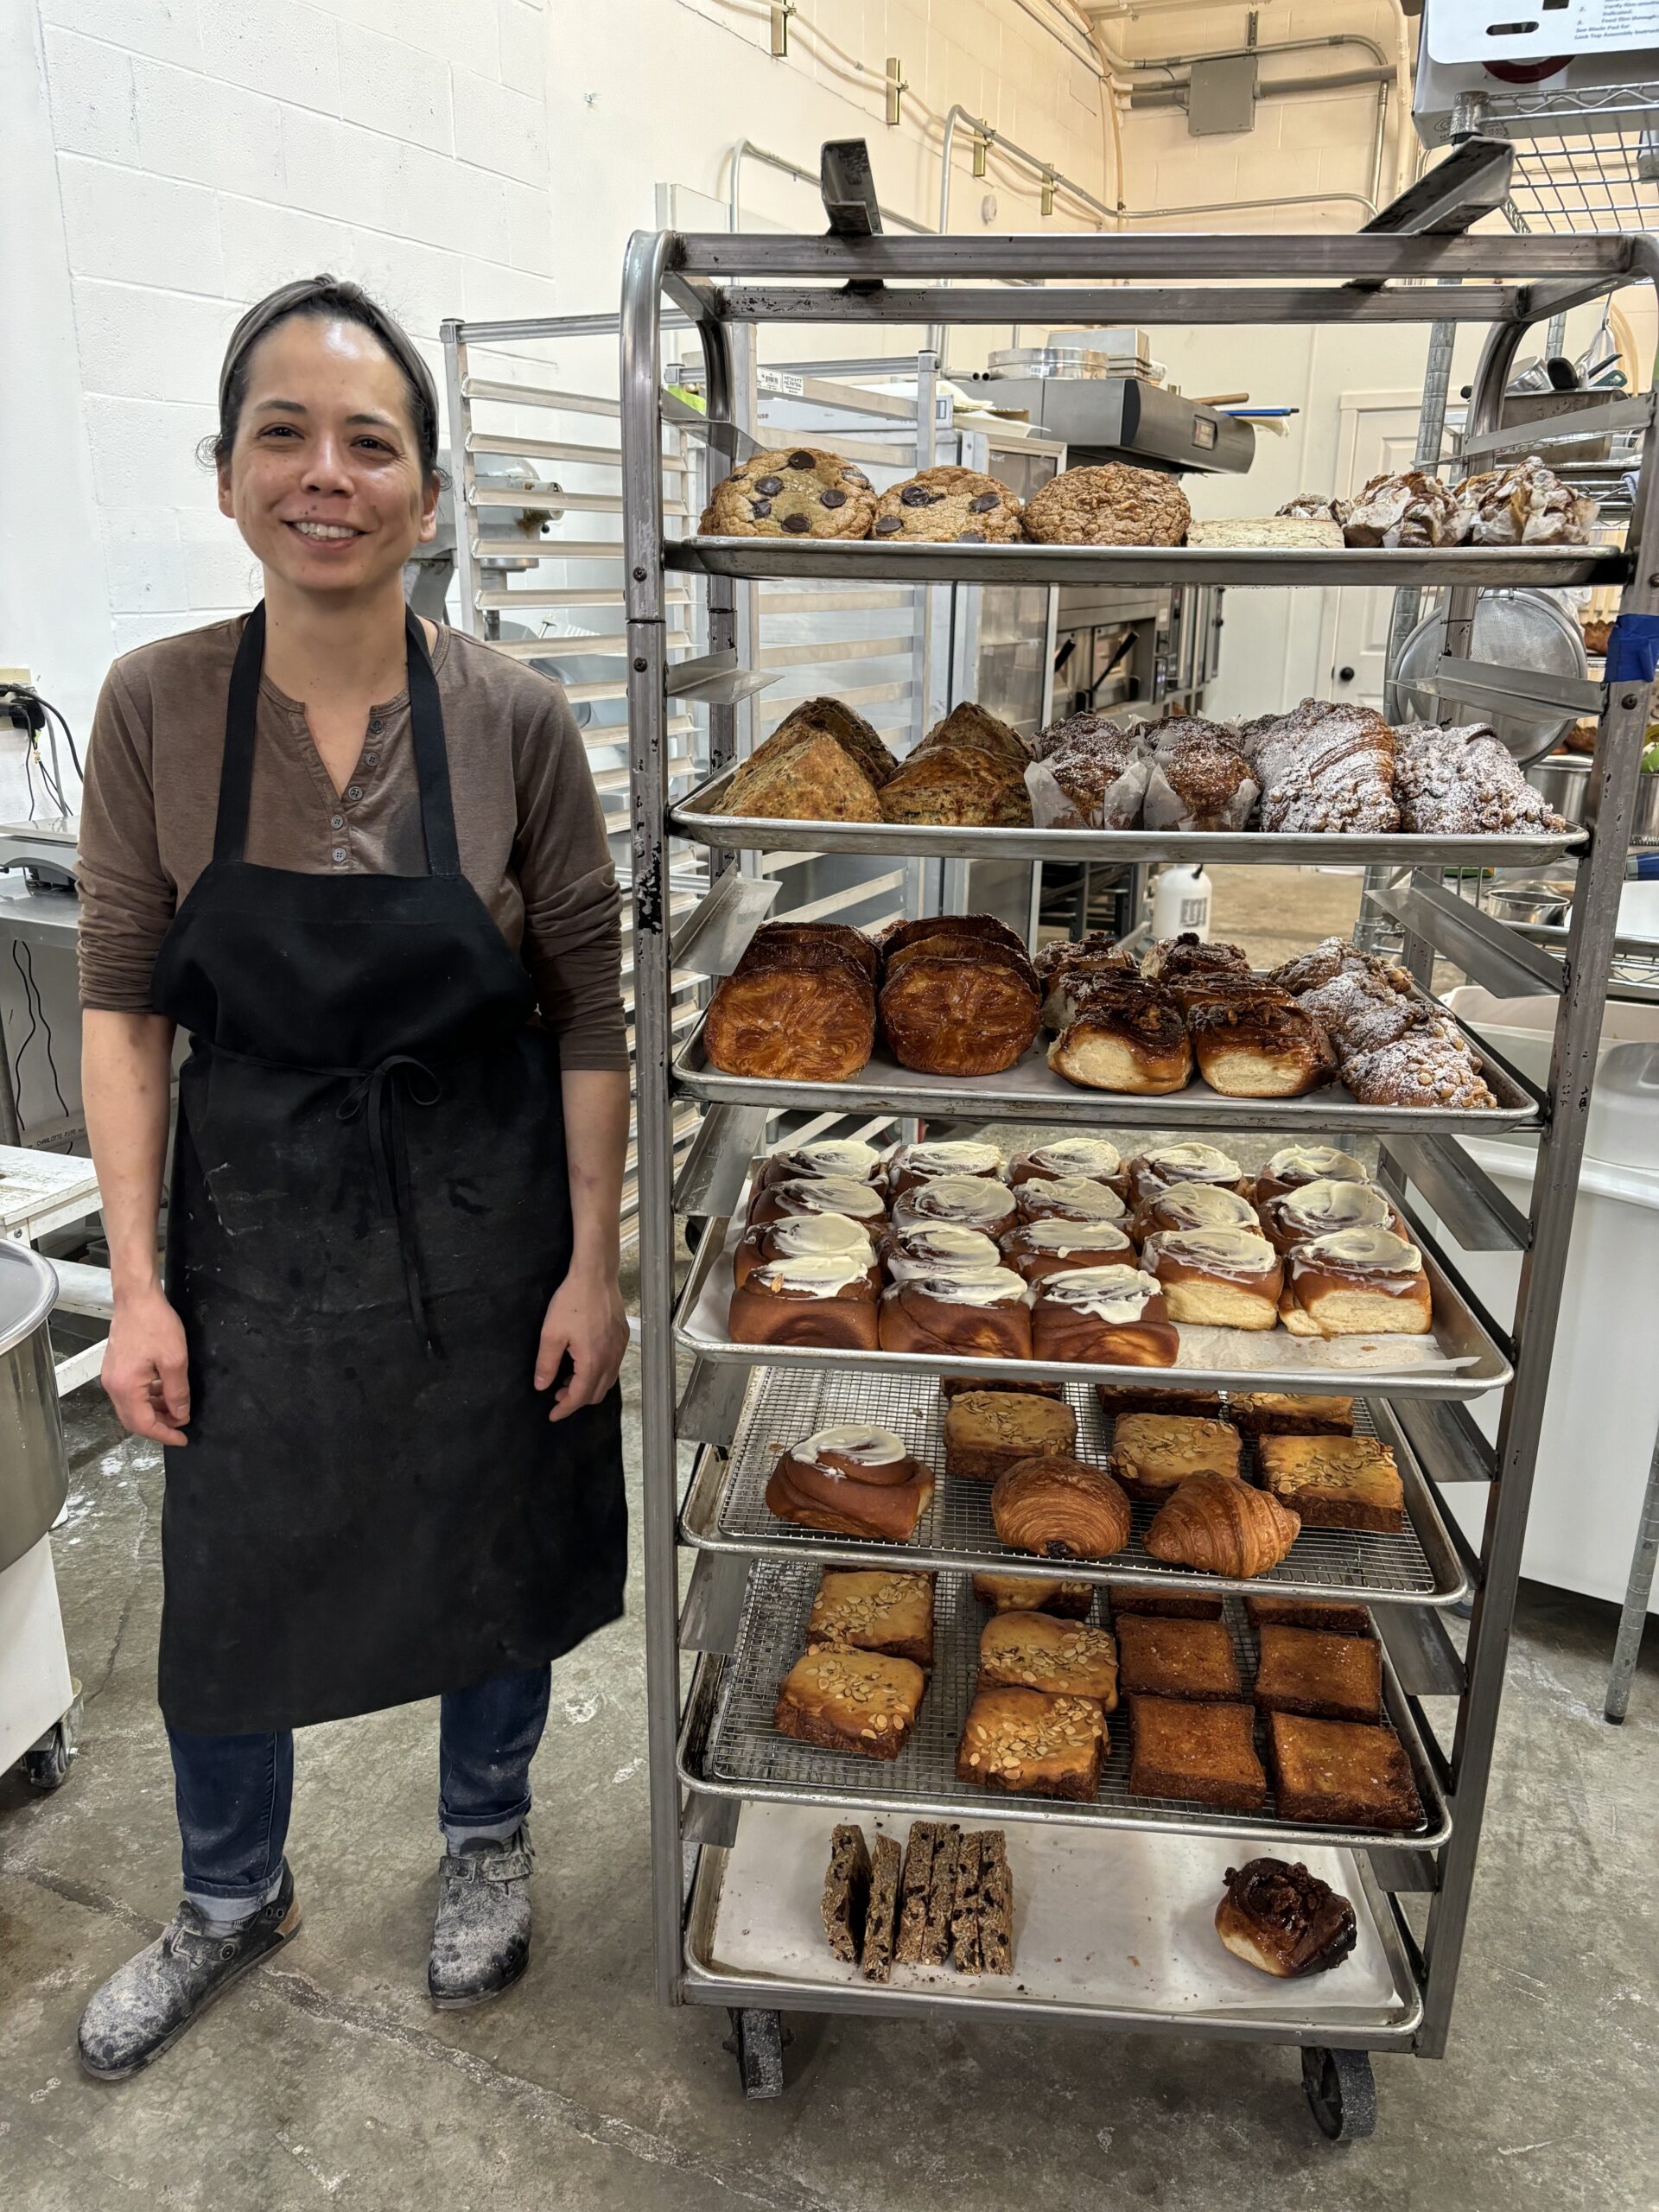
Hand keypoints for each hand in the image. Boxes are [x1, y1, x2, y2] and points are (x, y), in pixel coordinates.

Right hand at [102, 1287, 191, 1446]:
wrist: (136, 1298)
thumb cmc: (155, 1325)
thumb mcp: (175, 1361)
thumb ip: (177, 1392)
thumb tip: (180, 1415)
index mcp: (125, 1388)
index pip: (143, 1424)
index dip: (164, 1435)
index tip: (183, 1439)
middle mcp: (113, 1386)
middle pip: (133, 1420)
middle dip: (158, 1425)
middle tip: (181, 1425)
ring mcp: (111, 1376)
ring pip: (132, 1407)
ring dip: (154, 1411)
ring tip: (177, 1408)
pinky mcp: (115, 1368)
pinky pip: (130, 1393)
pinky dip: (148, 1398)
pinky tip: (164, 1391)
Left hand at [534, 1261, 628, 1422]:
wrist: (596, 1275)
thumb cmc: (572, 1301)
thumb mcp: (551, 1334)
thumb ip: (546, 1363)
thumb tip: (541, 1386)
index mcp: (592, 1361)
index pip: (579, 1396)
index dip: (565, 1409)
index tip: (552, 1415)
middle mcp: (611, 1359)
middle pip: (597, 1394)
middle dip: (576, 1400)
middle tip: (556, 1395)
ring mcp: (619, 1349)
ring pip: (607, 1381)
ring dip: (588, 1387)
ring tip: (568, 1379)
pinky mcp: (623, 1338)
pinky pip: (613, 1366)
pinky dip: (598, 1373)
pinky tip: (583, 1362)